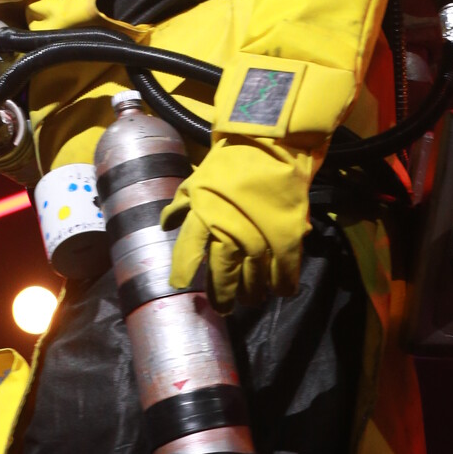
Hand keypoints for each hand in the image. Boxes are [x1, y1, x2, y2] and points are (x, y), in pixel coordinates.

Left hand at [163, 137, 309, 310]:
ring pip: (254, 281)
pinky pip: (285, 274)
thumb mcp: (196, 181)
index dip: (184, 273)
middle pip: (223, 276)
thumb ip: (181, 206)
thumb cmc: (229, 164)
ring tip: (251, 298)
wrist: (269, 145)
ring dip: (252, 294)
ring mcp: (260, 239)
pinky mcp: (287, 239)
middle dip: (222, 296)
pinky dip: (282, 286)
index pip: (188, 254)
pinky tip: (279, 290)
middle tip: (223, 308)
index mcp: (204, 218)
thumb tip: (164, 225)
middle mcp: (229, 234)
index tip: (181, 286)